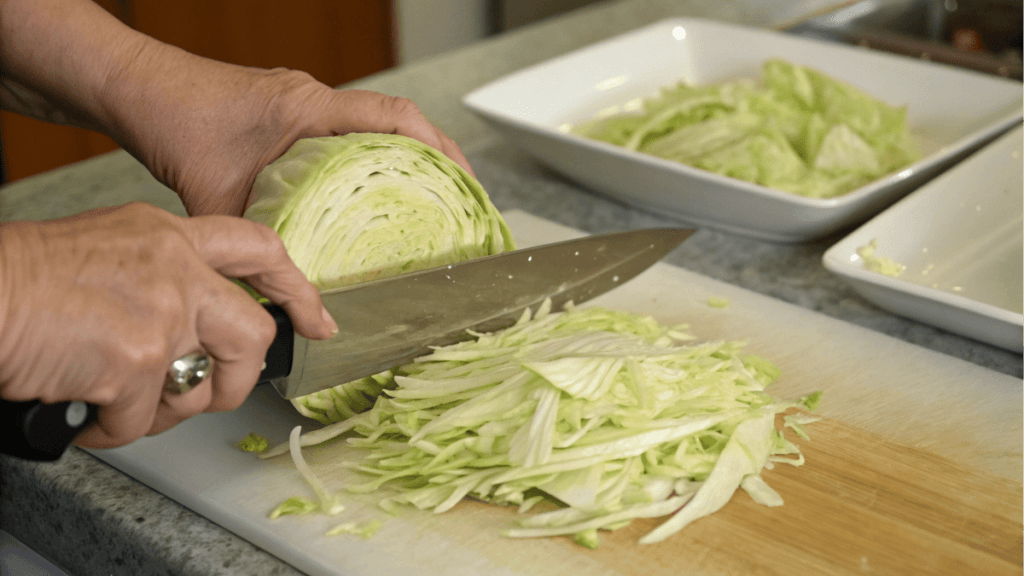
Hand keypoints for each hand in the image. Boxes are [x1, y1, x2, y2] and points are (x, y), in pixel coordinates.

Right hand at [0, 203, 336, 447]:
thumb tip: (192, 329)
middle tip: (213, 393)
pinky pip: (144, 421)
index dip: (296, 289)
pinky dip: (115, 430)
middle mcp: (177, 270)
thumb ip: (162, 275)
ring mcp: (161, 315)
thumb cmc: (24, 277)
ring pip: (202, 388)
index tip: (317, 321)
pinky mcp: (135, 361)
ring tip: (130, 404)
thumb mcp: (109, 247)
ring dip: (169, 412)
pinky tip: (92, 415)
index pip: (259, 250)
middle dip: (238, 379)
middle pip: (252, 336)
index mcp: (171, 236)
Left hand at [109, 51, 475, 216]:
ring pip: (376, 128)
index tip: (465, 182)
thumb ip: (251, 245)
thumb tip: (279, 295)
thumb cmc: (174, 121)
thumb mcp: (217, 194)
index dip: (440, 149)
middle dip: (436, 159)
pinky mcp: (292, 115)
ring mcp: (305, 104)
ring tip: (431, 200)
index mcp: (309, 109)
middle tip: (461, 200)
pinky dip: (373, 161)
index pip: (394, 118)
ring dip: (407, 159)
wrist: (138, 91)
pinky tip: (374, 194)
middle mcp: (314, 100)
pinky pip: (350, 136)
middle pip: (398, 123)